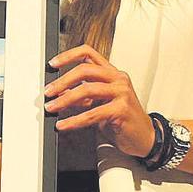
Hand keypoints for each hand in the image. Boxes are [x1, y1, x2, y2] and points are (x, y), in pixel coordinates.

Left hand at [44, 44, 155, 158]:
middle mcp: (118, 79)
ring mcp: (122, 93)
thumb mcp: (98, 103)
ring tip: (52, 107)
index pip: (88, 53)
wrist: (144, 138)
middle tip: (48, 91)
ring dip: (64, 100)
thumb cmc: (121, 119)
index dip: (68, 56)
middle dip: (62, 81)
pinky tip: (64, 125)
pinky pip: (92, 113)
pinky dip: (74, 120)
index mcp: (112, 73)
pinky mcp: (122, 110)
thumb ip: (81, 96)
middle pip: (84, 70)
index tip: (52, 64)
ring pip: (87, 89)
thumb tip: (58, 94)